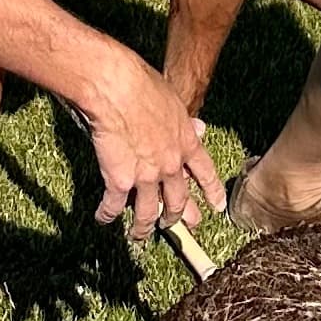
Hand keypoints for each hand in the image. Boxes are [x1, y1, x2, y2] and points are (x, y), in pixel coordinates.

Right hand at [82, 50, 225, 241]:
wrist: (118, 88)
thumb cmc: (143, 85)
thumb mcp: (174, 101)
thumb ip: (185, 122)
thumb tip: (199, 127)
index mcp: (186, 142)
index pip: (205, 172)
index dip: (212, 191)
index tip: (217, 207)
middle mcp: (170, 164)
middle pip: (179, 200)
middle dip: (180, 216)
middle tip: (180, 227)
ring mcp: (146, 176)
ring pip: (149, 213)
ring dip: (144, 227)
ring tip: (140, 235)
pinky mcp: (119, 181)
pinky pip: (114, 206)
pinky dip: (107, 215)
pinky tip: (103, 218)